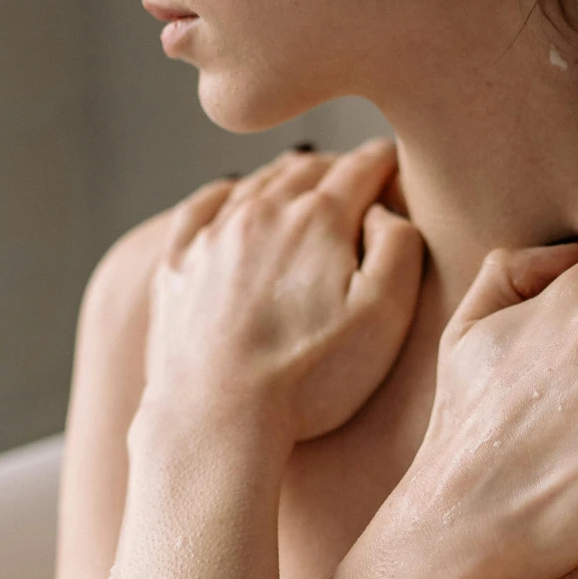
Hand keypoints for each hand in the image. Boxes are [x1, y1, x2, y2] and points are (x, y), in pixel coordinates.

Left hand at [137, 141, 424, 447]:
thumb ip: (399, 247)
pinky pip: (203, 207)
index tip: (396, 162)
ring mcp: (214, 235)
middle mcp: (262, 211)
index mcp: (319, 219)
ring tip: (307, 185)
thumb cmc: (310, 378)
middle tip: (358, 176)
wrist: (216, 418)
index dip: (385, 160)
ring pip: (258, 183)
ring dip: (288, 179)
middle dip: (339, 168)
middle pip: (309, 169)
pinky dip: (227, 194)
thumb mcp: (384, 316)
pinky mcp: (178, 264)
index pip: (361, 167)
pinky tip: (237, 199)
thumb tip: (382, 209)